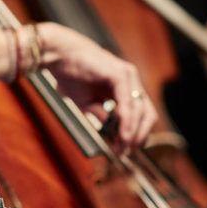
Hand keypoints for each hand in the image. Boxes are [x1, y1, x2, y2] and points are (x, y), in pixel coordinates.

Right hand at [40, 24, 156, 150]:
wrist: (59, 56)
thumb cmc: (70, 76)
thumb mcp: (87, 104)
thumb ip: (101, 117)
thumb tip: (111, 137)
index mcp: (125, 88)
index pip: (141, 115)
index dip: (137, 134)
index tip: (125, 149)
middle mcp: (131, 82)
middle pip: (148, 114)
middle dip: (139, 136)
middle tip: (126, 151)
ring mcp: (129, 77)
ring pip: (140, 110)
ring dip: (132, 132)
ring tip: (122, 146)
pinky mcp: (121, 74)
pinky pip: (128, 103)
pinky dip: (127, 121)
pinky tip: (122, 133)